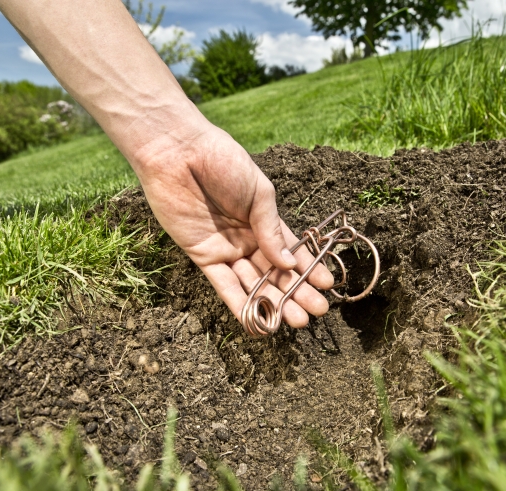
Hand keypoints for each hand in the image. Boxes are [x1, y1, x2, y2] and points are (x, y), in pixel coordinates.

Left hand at [132, 114, 334, 327]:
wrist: (179, 153)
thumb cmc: (223, 162)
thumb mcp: (259, 192)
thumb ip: (272, 229)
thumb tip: (289, 264)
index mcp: (263, 220)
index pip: (290, 251)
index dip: (309, 269)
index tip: (327, 286)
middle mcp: (247, 239)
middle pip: (274, 273)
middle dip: (295, 293)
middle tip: (315, 312)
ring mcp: (225, 249)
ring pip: (253, 283)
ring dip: (273, 303)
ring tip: (295, 321)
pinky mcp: (202, 256)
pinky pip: (223, 285)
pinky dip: (238, 303)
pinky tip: (257, 320)